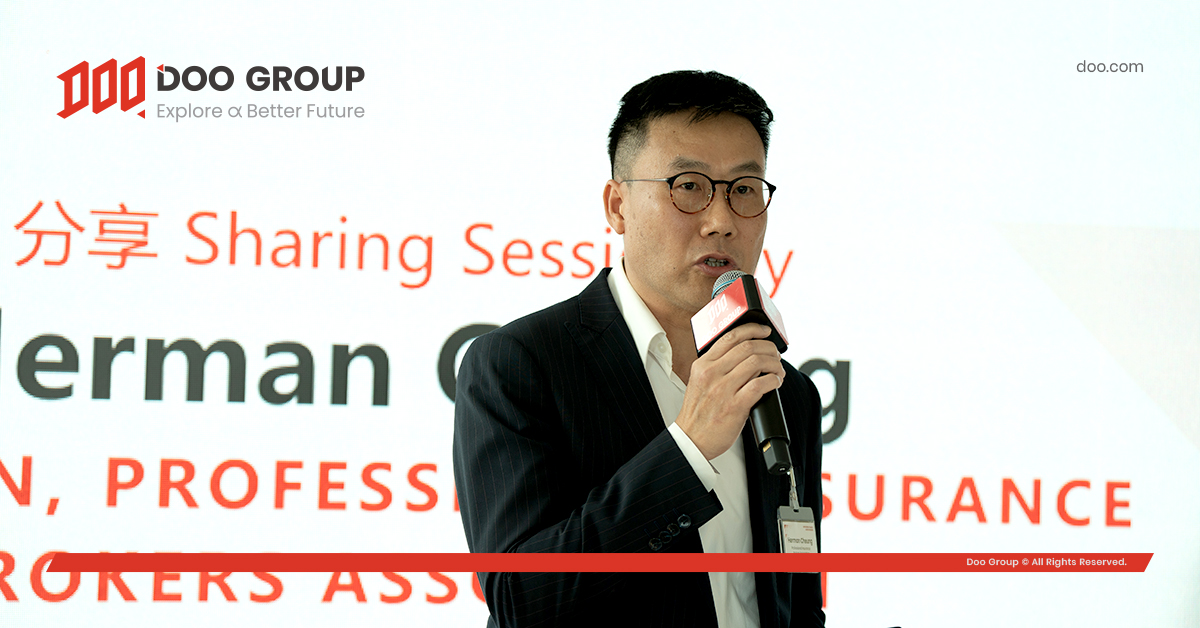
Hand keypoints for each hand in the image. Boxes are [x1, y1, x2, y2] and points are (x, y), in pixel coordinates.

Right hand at [675, 324, 784, 459]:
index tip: (763, 331)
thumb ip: (717, 367)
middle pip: (748, 347)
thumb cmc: (698, 413)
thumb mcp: (700, 382)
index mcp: (703, 365)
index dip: (752, 330)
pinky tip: (775, 382)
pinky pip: (761, 385)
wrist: (691, 439)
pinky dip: (774, 380)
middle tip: (774, 355)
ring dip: (774, 364)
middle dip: (768, 348)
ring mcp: (723, 389)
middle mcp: (712, 373)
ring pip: (757, 363)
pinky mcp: (735, 405)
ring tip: (777, 370)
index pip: (730, 337)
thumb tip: (746, 356)